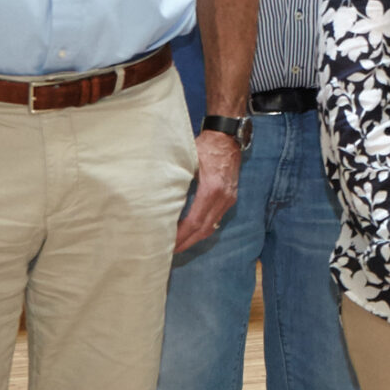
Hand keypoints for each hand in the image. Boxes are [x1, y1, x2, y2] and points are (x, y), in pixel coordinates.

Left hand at [173, 131, 242, 252]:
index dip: (181, 235)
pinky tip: (192, 231)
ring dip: (195, 238)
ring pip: (212, 226)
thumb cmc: (205, 146)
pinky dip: (203, 228)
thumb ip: (177, 181)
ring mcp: (229, 199)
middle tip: (169, 251)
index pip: (195, 221)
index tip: (168, 243)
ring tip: (179, 244)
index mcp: (212, 190)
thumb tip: (159, 199)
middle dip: (187, 242)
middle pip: (204, 229)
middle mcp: (223, 198)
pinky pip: (216, 218)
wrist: (227, 137)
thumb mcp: (188, 161)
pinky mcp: (231, 197)